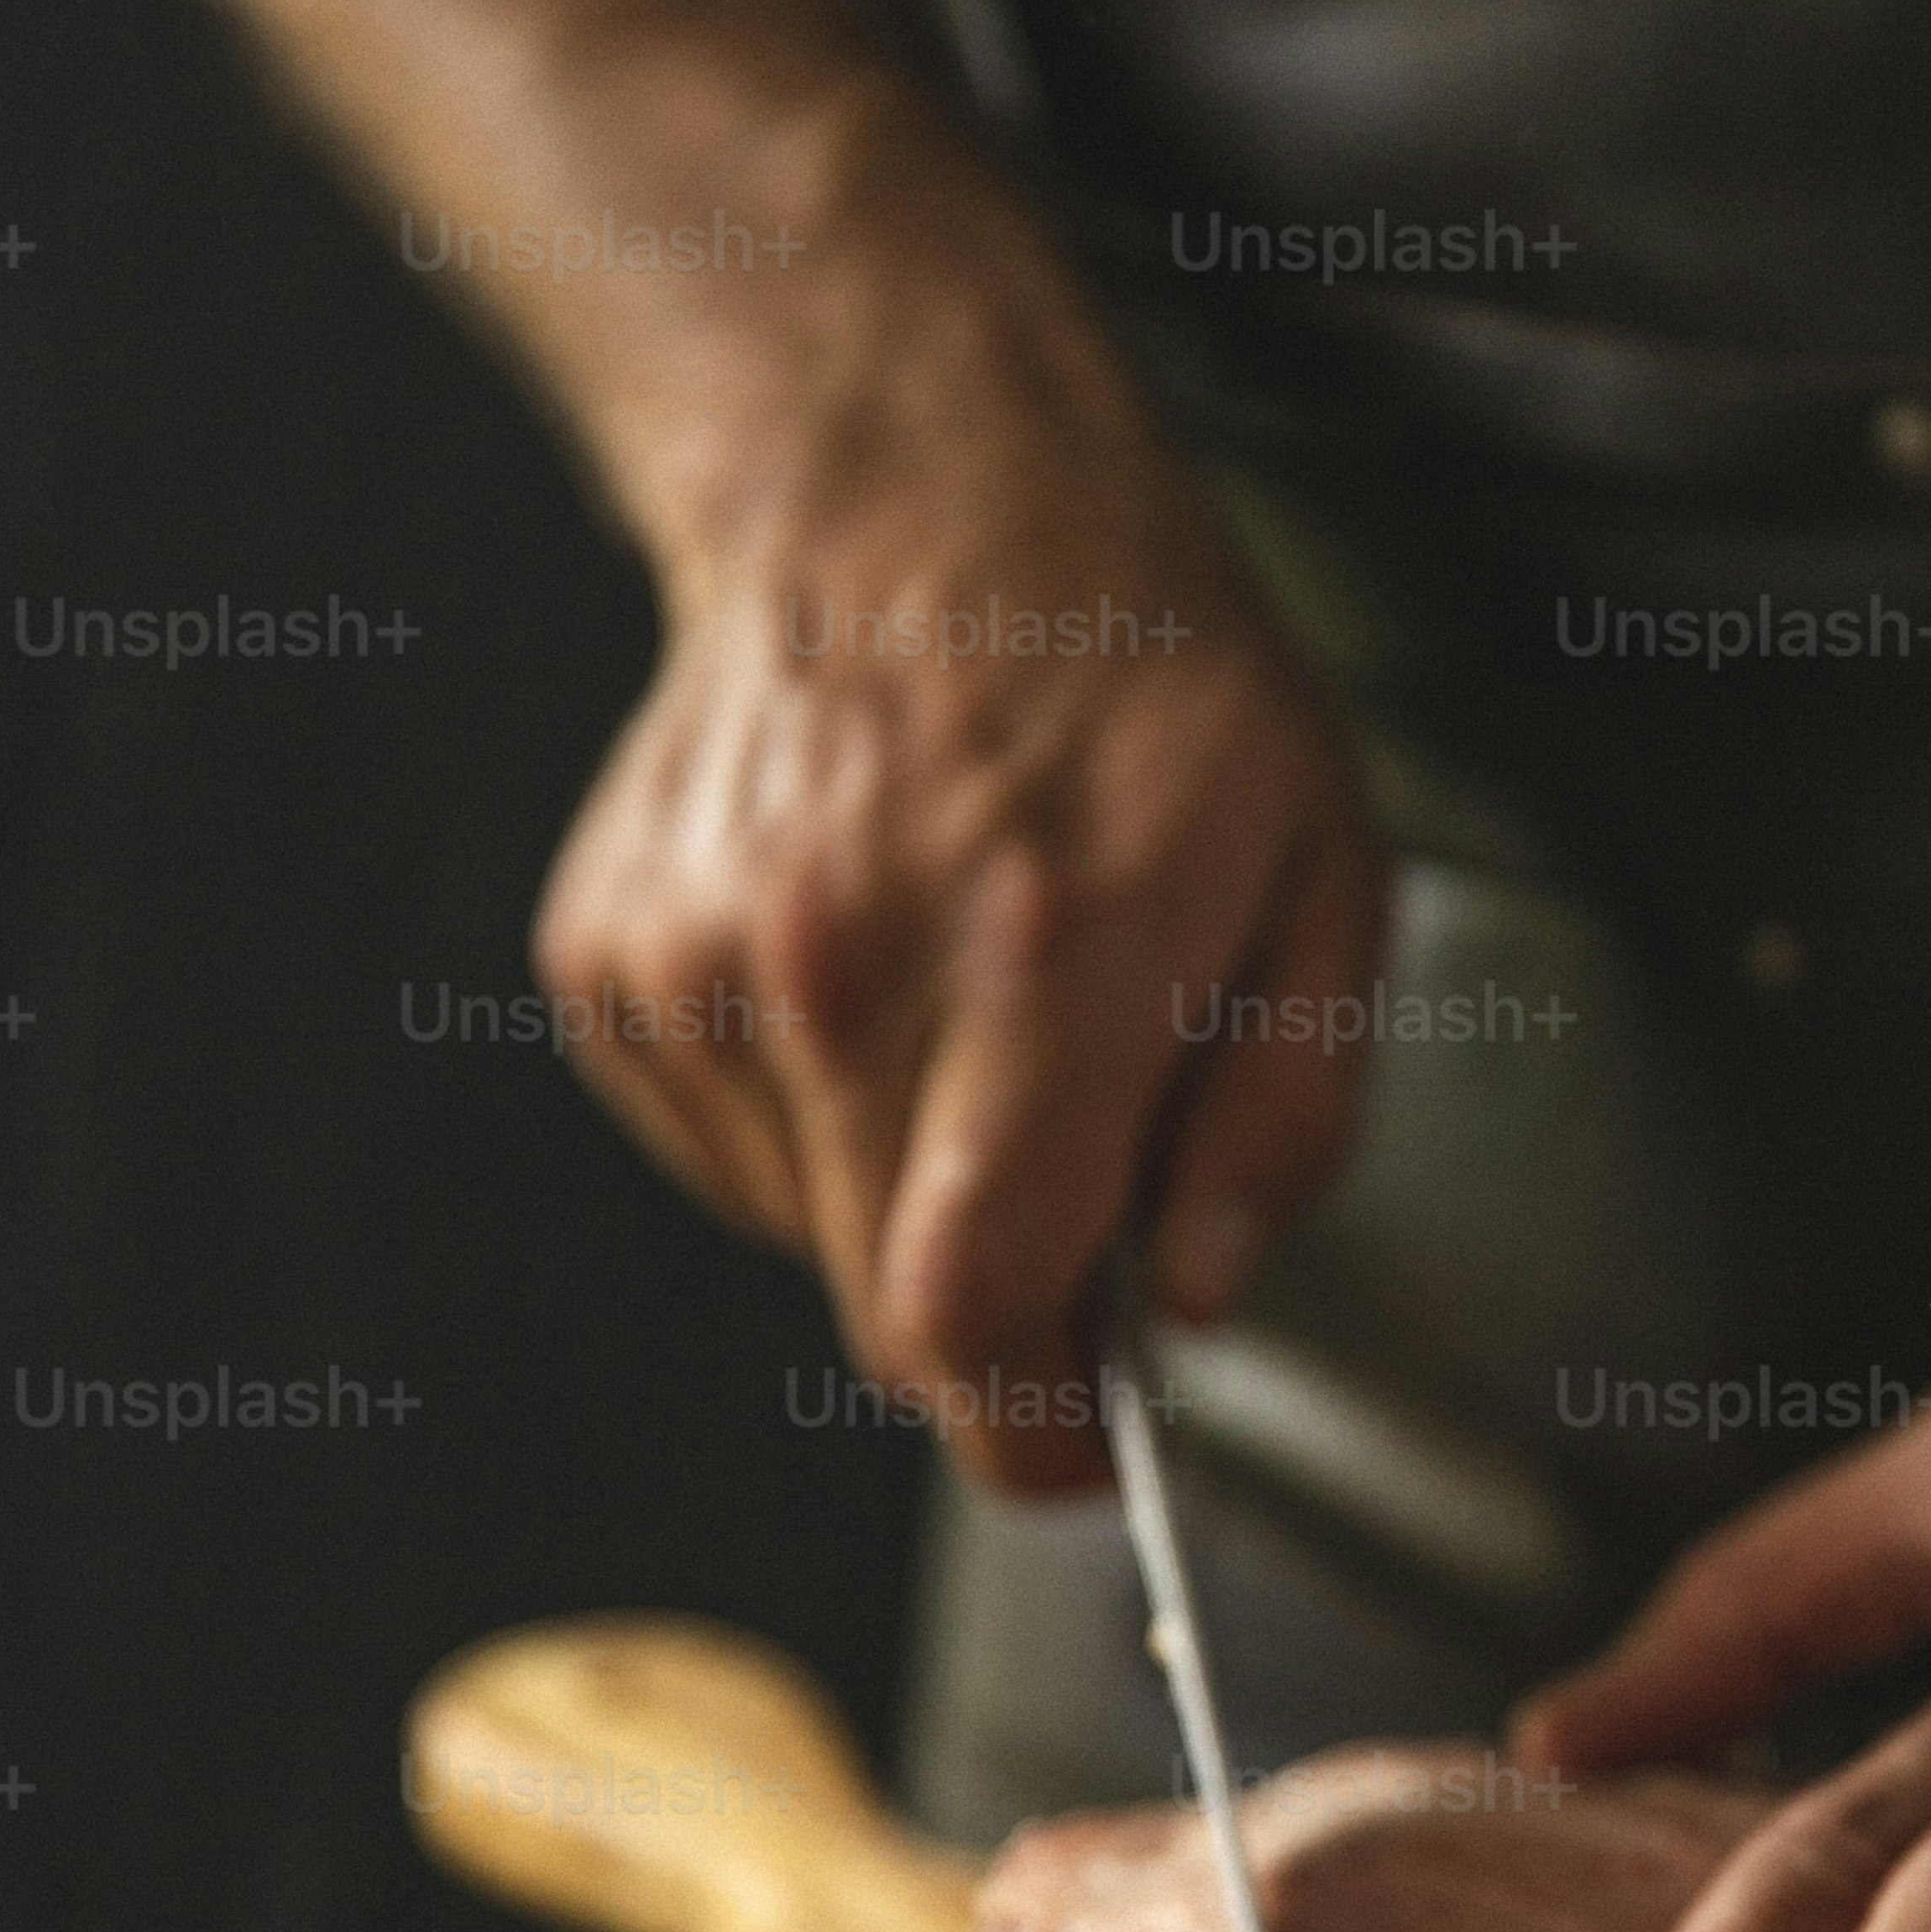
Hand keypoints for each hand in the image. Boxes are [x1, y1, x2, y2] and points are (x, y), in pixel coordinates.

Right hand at [536, 282, 1381, 1488]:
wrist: (908, 489)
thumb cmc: (1139, 672)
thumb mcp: (1318, 873)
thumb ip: (1277, 1118)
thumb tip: (1187, 1299)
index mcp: (1035, 961)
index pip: (971, 1314)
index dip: (1037, 1434)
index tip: (1096, 1443)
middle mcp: (838, 973)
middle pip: (887, 1312)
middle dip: (999, 1310)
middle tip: (1076, 1189)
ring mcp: (697, 970)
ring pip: (806, 1236)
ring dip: (903, 1192)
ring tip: (970, 1012)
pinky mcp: (612, 966)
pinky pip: (729, 1151)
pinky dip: (812, 1119)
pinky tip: (870, 975)